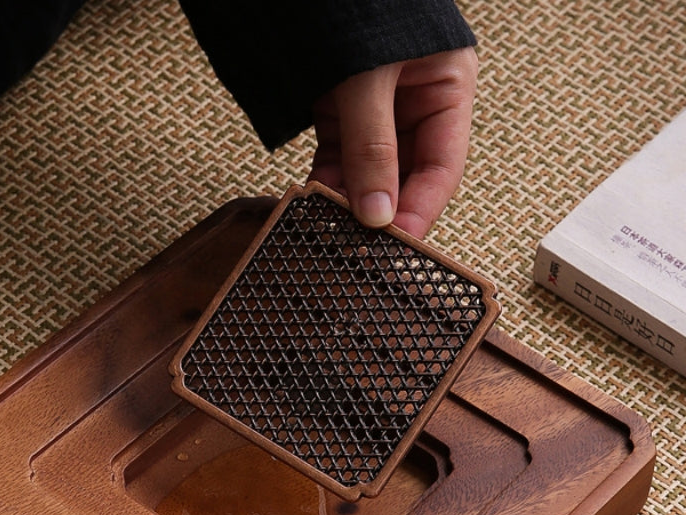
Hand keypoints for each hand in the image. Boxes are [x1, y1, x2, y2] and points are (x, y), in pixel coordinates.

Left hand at [309, 48, 477, 238]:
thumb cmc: (359, 9)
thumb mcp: (369, 77)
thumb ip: (372, 145)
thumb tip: (376, 214)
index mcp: (446, 89)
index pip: (441, 168)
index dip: (420, 210)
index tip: (398, 244)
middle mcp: (415, 104)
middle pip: (404, 177)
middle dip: (380, 211)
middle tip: (360, 244)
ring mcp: (376, 111)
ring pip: (366, 173)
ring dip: (348, 202)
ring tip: (331, 227)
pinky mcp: (339, 112)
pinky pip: (336, 159)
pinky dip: (325, 182)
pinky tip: (314, 203)